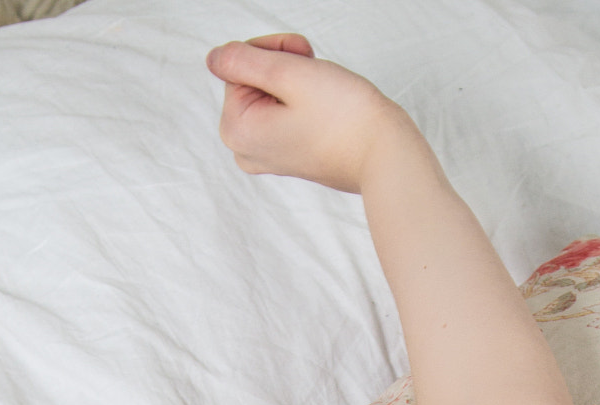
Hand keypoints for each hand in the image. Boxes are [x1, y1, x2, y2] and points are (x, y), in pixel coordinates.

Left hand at [206, 34, 412, 193]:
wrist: (384, 156)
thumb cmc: (344, 118)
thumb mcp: (288, 74)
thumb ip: (244, 60)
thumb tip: (215, 58)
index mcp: (237, 131)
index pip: (238, 65)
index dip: (272, 52)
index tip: (302, 59)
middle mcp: (245, 150)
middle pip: (251, 82)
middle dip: (282, 68)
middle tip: (313, 75)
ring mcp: (265, 157)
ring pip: (268, 96)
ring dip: (294, 82)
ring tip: (322, 95)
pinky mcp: (286, 157)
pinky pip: (282, 115)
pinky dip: (301, 102)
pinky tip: (324, 110)